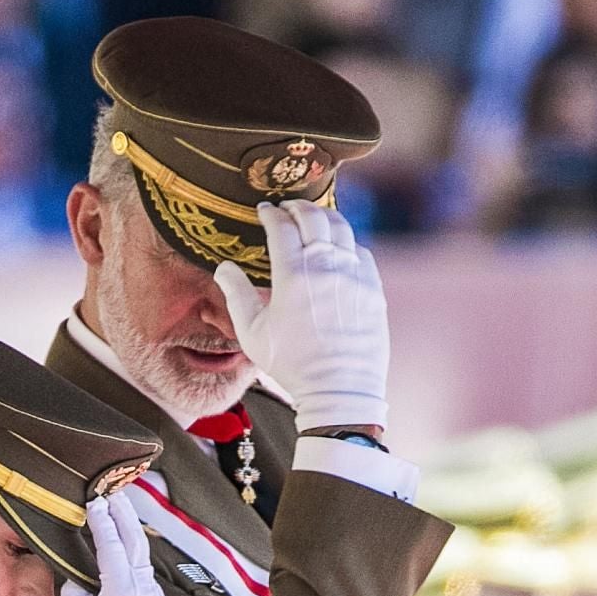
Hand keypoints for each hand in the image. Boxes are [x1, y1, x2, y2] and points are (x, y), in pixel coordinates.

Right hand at [59, 494, 167, 595]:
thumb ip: (76, 591)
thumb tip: (80, 576)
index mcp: (121, 591)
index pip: (111, 544)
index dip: (102, 520)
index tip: (94, 501)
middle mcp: (144, 592)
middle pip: (136, 541)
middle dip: (125, 514)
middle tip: (114, 492)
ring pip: (144, 558)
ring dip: (132, 534)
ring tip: (121, 513)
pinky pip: (147, 577)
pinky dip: (136, 558)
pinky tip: (127, 552)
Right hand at [215, 200, 389, 432]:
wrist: (339, 389)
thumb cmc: (292, 365)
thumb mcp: (253, 333)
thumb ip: (236, 294)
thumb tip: (224, 267)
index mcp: (293, 274)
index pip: (281, 227)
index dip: (270, 214)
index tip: (264, 210)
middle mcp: (326, 265)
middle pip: (313, 216)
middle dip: (298, 206)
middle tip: (288, 207)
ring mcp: (354, 273)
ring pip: (341, 227)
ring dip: (325, 217)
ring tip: (314, 218)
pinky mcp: (372, 286)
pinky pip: (360, 251)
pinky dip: (346, 242)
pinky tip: (338, 248)